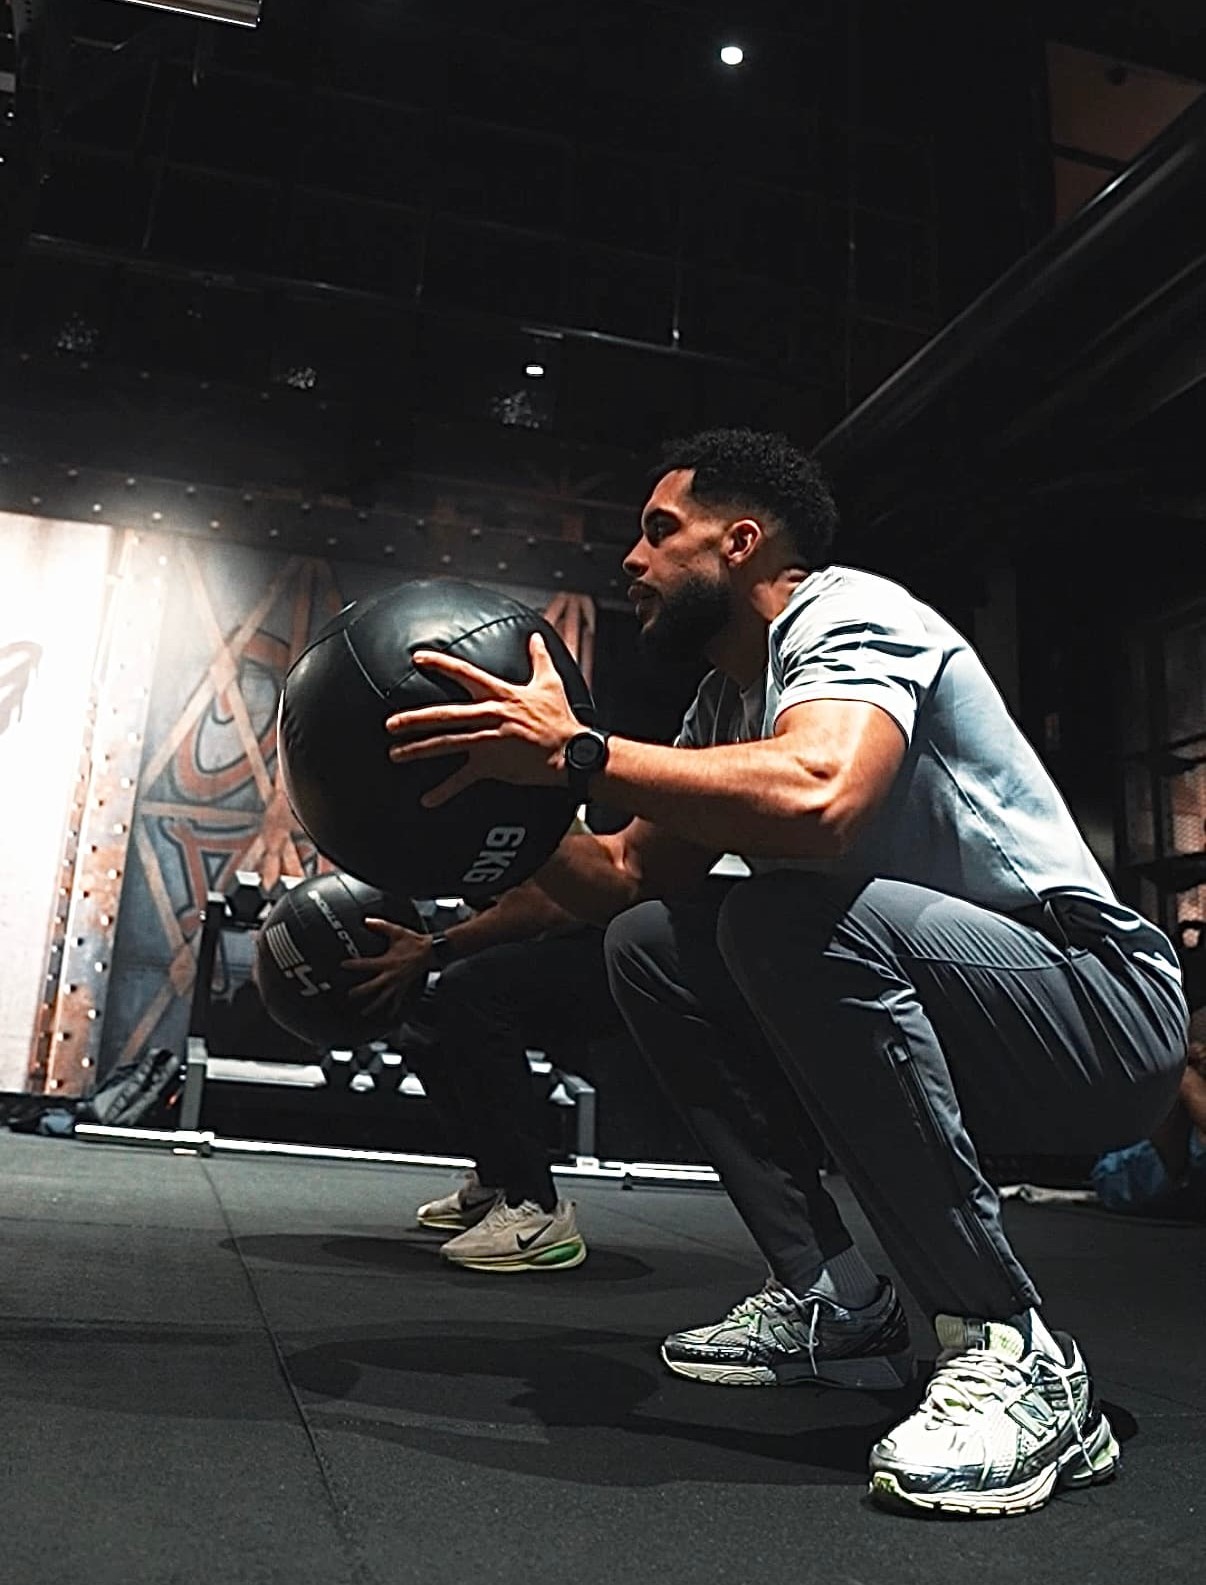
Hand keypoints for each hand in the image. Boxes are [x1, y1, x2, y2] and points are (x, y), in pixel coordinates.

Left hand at [342, 918, 431, 1020]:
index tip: (343, 965)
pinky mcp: (405, 986)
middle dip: (361, 991)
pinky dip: (393, 1009)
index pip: (367, 964)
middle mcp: (392, 975)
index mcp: (388, 961)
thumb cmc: (414, 942)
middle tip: (349, 995)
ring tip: (364, 1013)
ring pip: (384, 998)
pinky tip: (388, 1015)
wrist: (430, 951)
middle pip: (373, 986)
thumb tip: (366, 920)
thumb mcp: (397, 931)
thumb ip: (381, 925)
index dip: (354, 964)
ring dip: (374, 1006)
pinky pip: (398, 1000)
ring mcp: (399, 983)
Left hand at [384, 633, 578, 806]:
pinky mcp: (492, 765)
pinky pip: (463, 779)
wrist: (570, 752)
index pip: (464, 673)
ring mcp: (488, 742)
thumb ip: (539, 657)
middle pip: (445, 715)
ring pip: (447, 745)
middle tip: (390, 723)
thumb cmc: (560, 718)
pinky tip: (427, 800)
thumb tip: (536, 636)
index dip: (440, 664)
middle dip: (415, 719)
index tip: (417, 658)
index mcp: (500, 694)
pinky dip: (444, 791)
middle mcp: (489, 716)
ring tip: (395, 754)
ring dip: (418, 750)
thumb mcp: (550, 682)